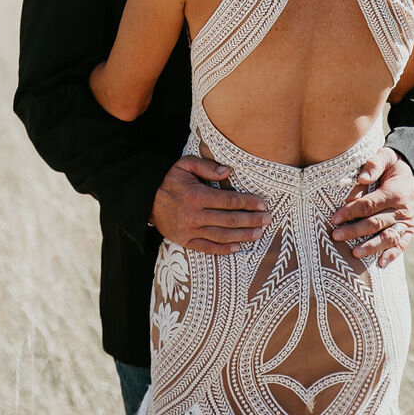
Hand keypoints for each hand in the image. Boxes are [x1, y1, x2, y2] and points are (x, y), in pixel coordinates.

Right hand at [150, 156, 271, 254]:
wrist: (146, 200)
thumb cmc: (170, 180)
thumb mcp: (185, 165)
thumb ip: (206, 166)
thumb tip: (228, 171)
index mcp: (196, 196)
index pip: (229, 201)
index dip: (248, 203)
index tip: (263, 204)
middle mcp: (194, 215)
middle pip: (230, 220)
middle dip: (252, 220)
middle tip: (268, 219)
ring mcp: (190, 231)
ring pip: (222, 236)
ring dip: (243, 235)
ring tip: (259, 233)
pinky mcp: (185, 241)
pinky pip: (208, 248)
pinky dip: (224, 249)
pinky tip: (238, 247)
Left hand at [328, 147, 413, 267]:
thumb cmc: (395, 167)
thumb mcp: (388, 157)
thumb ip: (374, 164)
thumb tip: (361, 178)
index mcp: (395, 192)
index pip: (369, 204)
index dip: (351, 211)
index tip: (334, 218)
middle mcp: (402, 210)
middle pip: (376, 223)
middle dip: (354, 231)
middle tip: (336, 236)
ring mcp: (407, 222)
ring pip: (388, 237)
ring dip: (371, 247)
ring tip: (354, 253)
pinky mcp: (410, 230)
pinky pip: (402, 244)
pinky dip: (392, 255)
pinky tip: (380, 263)